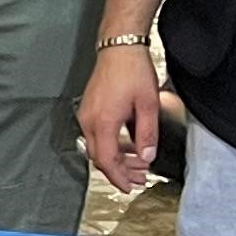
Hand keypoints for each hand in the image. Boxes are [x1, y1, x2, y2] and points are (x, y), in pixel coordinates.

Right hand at [79, 43, 164, 193]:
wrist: (119, 48)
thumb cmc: (132, 71)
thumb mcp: (148, 105)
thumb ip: (147, 135)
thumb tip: (147, 157)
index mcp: (103, 123)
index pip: (108, 161)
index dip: (119, 178)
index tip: (129, 187)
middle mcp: (89, 121)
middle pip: (100, 158)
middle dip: (119, 172)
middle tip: (138, 178)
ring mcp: (86, 115)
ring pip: (98, 148)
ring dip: (117, 159)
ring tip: (137, 163)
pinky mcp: (88, 110)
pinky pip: (97, 136)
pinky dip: (112, 145)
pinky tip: (128, 145)